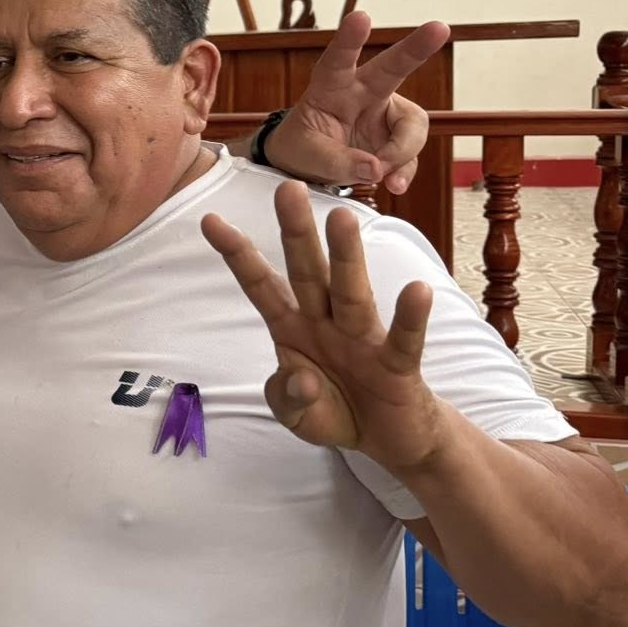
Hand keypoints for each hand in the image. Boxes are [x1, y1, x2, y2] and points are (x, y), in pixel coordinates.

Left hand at [201, 182, 449, 475]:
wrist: (387, 439)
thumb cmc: (335, 411)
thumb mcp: (295, 414)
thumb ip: (286, 399)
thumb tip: (297, 379)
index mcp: (293, 327)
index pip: (261, 285)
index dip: (237, 254)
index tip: (210, 219)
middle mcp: (326, 323)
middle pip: (307, 272)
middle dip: (296, 231)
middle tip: (287, 187)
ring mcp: (362, 340)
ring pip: (351, 292)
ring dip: (346, 257)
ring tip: (341, 217)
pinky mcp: (397, 365)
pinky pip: (404, 339)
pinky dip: (411, 317)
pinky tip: (417, 289)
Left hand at [264, 12, 448, 192]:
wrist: (306, 166)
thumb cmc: (299, 147)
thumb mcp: (303, 155)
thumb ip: (334, 161)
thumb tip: (374, 168)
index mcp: (330, 87)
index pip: (338, 61)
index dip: (349, 40)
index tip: (360, 17)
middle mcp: (363, 93)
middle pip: (393, 68)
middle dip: (416, 48)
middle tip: (439, 27)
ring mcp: (385, 115)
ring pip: (413, 125)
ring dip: (401, 152)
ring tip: (378, 174)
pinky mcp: (397, 139)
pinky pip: (412, 155)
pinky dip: (404, 171)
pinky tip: (394, 184)